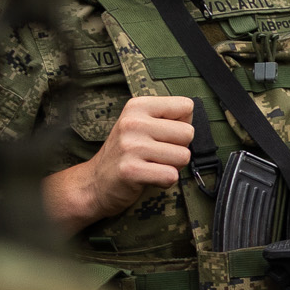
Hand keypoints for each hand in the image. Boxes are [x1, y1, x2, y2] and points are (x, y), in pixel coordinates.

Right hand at [43, 93, 198, 233]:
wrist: (95, 183)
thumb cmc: (127, 153)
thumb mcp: (141, 125)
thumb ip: (168, 118)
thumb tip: (194, 121)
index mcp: (137, 106)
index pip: (186, 106)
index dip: (182, 125)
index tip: (162, 135)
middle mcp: (133, 122)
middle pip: (188, 133)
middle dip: (179, 148)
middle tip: (157, 155)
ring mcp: (130, 146)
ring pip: (183, 156)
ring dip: (173, 166)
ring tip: (152, 165)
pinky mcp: (131, 170)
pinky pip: (171, 176)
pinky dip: (165, 181)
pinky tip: (149, 178)